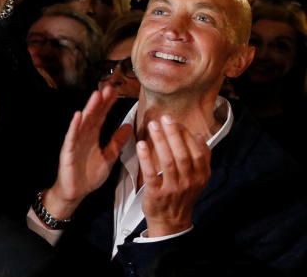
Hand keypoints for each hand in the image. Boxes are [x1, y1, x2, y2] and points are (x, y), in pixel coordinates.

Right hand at [43, 86, 132, 219]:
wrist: (75, 192)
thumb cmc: (89, 175)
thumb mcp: (108, 157)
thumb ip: (117, 142)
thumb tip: (129, 127)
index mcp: (93, 136)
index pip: (102, 117)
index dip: (108, 104)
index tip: (116, 91)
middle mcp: (84, 136)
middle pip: (93, 115)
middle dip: (100, 102)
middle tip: (108, 87)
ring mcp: (75, 142)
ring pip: (83, 122)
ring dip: (89, 108)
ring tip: (96, 96)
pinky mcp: (68, 151)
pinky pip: (72, 137)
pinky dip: (74, 126)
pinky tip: (78, 116)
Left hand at [137, 117, 210, 236]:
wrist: (171, 222)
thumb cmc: (182, 195)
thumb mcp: (197, 178)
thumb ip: (200, 158)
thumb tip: (199, 135)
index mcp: (201, 176)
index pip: (198, 152)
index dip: (187, 135)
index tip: (176, 121)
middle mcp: (190, 182)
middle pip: (183, 154)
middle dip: (174, 134)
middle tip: (164, 118)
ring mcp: (173, 188)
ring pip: (168, 161)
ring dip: (160, 141)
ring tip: (152, 125)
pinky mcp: (157, 193)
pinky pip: (151, 173)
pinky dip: (146, 158)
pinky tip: (141, 144)